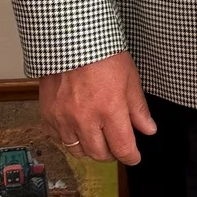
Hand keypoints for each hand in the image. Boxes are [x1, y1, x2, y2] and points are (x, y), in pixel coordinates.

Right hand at [40, 52, 156, 165]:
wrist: (72, 39)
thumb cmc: (104, 55)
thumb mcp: (130, 79)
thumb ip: (138, 109)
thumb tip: (148, 130)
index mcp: (110, 110)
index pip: (122, 147)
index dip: (131, 156)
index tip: (134, 157)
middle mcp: (84, 118)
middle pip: (98, 153)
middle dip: (111, 154)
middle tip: (116, 146)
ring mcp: (63, 117)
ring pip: (76, 149)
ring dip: (89, 148)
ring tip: (97, 139)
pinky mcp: (47, 113)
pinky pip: (57, 138)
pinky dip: (68, 138)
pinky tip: (77, 129)